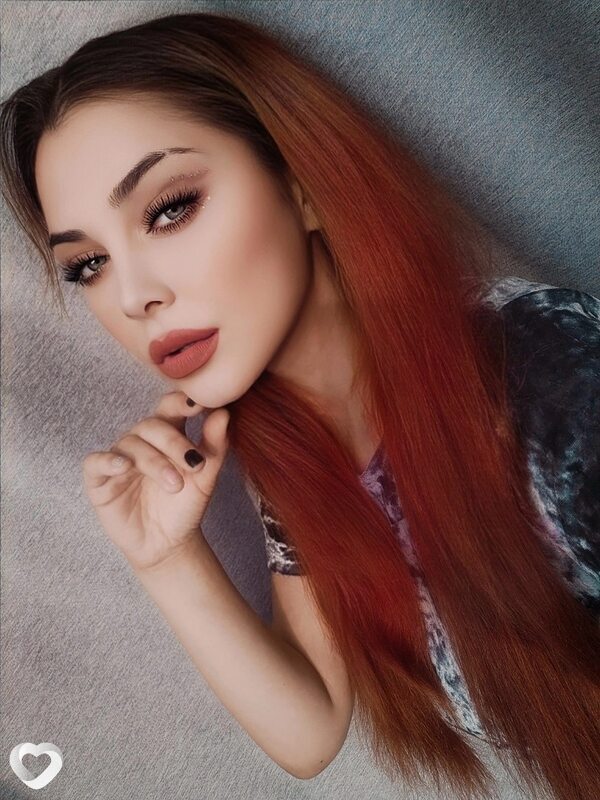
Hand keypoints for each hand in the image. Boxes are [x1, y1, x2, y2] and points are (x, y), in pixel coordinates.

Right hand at [82, 391, 229, 571]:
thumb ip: (214, 445)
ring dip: (154, 462)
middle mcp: (142, 442)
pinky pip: (96, 462)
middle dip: (173, 442)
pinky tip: (124, 467)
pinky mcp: (99, 479)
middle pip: (151, 425)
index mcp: (167, 434)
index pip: (169, 408)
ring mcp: (119, 458)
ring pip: (130, 443)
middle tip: (194, 464)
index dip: (180, 402)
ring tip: (175, 485)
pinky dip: (108, 460)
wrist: (169, 544)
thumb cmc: (185, 506)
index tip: (198, 406)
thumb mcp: (206, 477)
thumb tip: (223, 413)